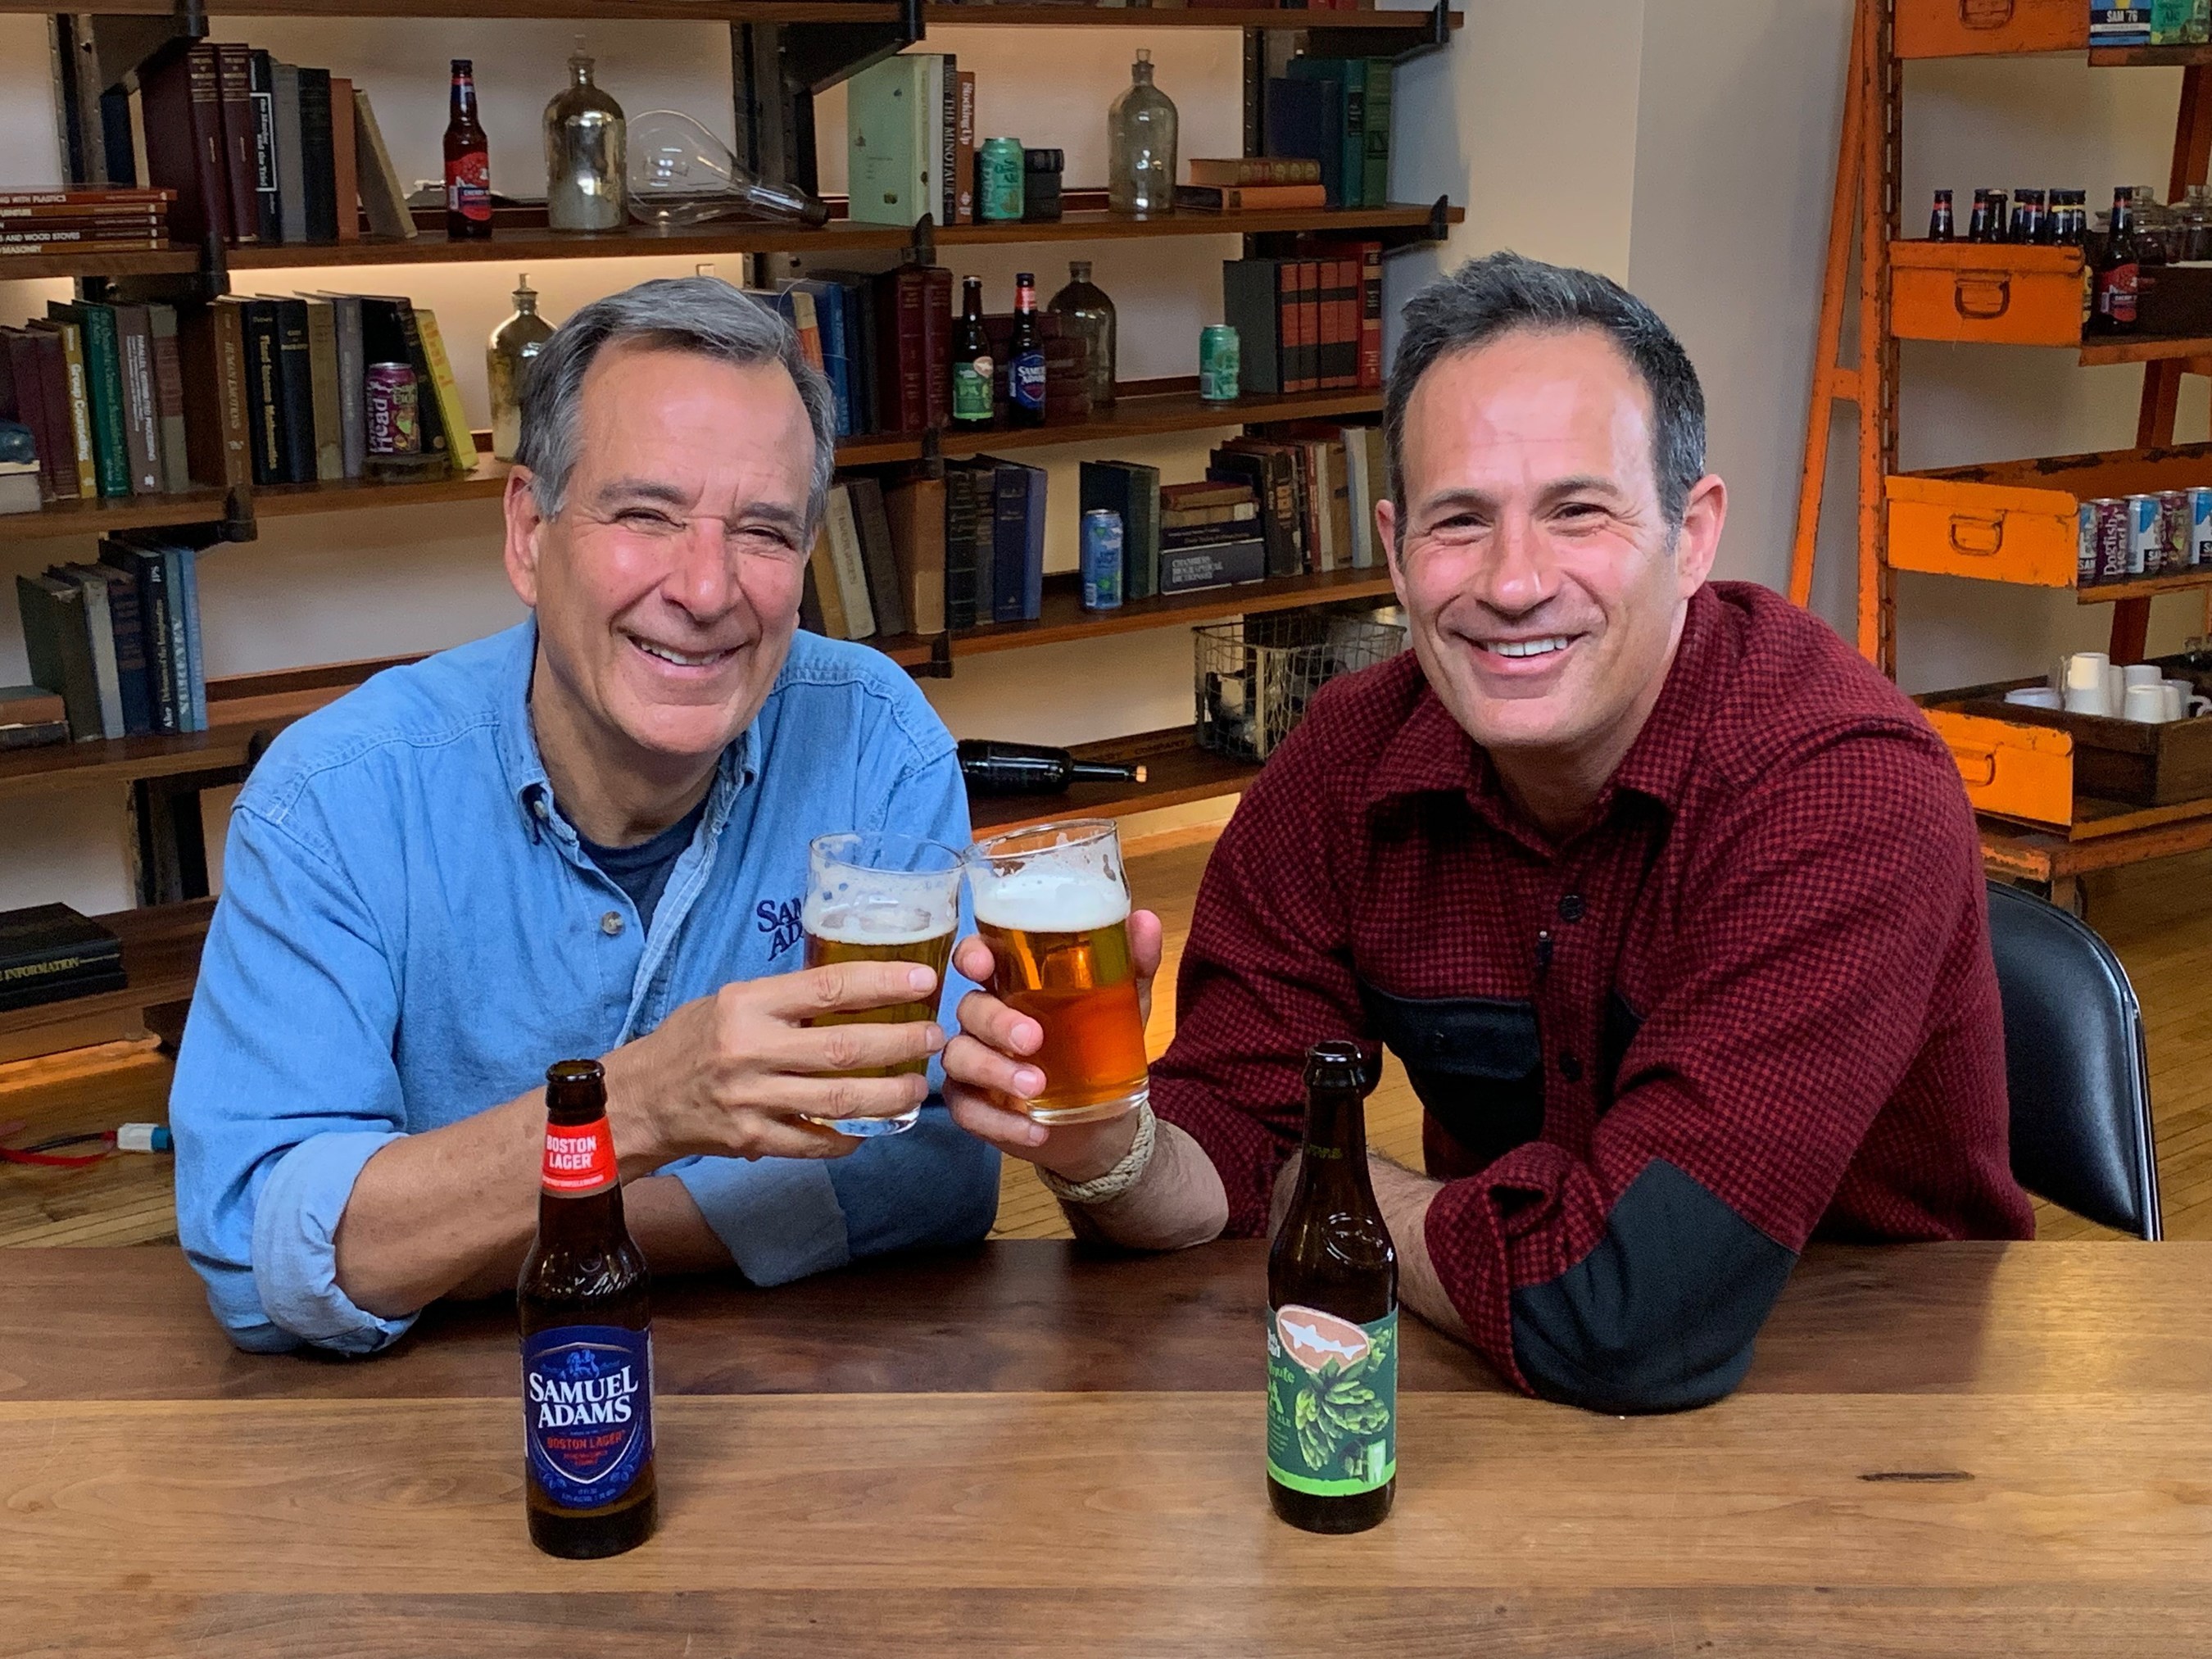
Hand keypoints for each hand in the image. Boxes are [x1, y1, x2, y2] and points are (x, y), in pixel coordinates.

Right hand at [602, 960, 946, 1167]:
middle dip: (900, 1043)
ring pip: (838, 1101)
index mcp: (747, 1005)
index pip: (828, 988)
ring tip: (919, 1085)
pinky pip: (815, 1143)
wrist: (639, 1099)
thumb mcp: (732, 1001)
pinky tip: (877, 1127)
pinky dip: (850, 1138)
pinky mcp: (751, 1140)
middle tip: (935, 1037)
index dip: (882, 983)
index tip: (923, 980)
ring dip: (890, 1095)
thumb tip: (858, 989)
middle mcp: (749, 1051)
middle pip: (844, 1049)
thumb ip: (788, 999)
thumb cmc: (692, 1041)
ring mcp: (751, 1101)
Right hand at [941, 908, 1163, 1181]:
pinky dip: (999, 1121)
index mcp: (1012, 984)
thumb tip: (1145, 920)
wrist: (1104, 1119)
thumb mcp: (1123, 1004)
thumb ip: (1132, 964)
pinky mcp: (975, 1106)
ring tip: (1036, 1087)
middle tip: (1032, 1039)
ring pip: (960, 1057)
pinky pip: (967, 1111)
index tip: (981, 963)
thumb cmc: (1100, 1045)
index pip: (977, 957)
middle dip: (995, 1021)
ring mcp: (975, 1063)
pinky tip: (1035, 1128)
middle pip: (968, 1008)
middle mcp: (985, 1019)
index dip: (971, 955)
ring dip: (994, 1072)